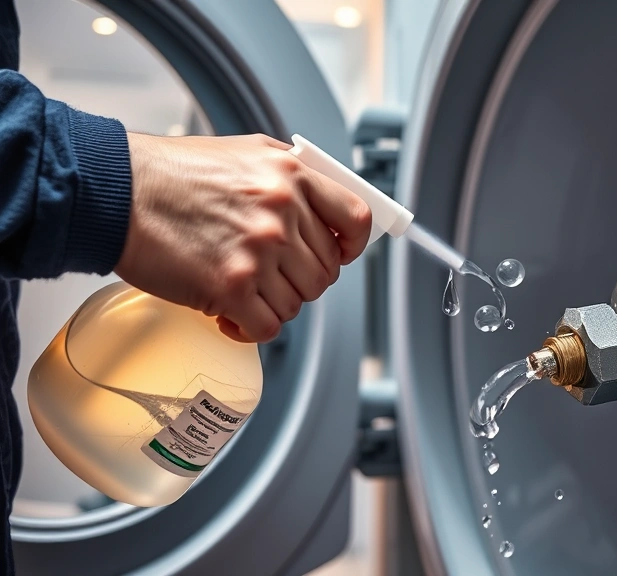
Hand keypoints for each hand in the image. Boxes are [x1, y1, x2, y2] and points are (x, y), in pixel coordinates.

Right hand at [115, 133, 371, 342]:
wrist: (115, 191)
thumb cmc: (171, 172)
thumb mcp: (246, 153)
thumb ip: (290, 177)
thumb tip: (323, 208)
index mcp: (292, 176)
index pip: (355, 220)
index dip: (351, 245)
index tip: (340, 254)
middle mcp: (282, 213)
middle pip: (324, 272)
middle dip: (299, 279)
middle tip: (269, 276)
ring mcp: (259, 251)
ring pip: (297, 302)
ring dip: (272, 304)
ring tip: (243, 290)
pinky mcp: (231, 286)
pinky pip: (267, 327)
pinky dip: (250, 328)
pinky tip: (230, 315)